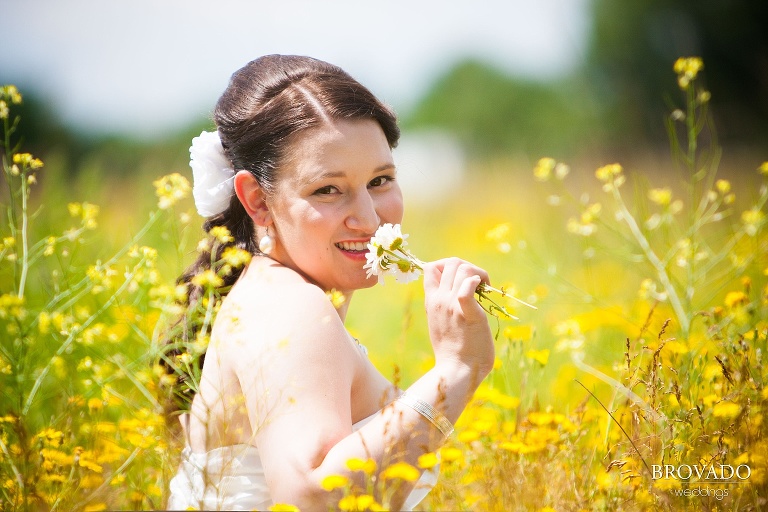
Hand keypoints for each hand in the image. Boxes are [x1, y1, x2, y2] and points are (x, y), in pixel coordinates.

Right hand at [422, 258, 494, 376]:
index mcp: (431, 301)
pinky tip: (484, 290)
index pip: (430, 267)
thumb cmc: (452, 350)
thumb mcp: (439, 322)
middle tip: (478, 284)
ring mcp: (452, 306)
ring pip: (462, 269)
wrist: (456, 370)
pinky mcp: (468, 314)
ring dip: (478, 273)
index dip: (447, 265)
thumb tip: (457, 292)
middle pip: (450, 262)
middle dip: (467, 267)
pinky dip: (477, 282)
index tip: (460, 279)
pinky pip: (467, 288)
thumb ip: (443, 306)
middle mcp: (439, 300)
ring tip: (485, 289)